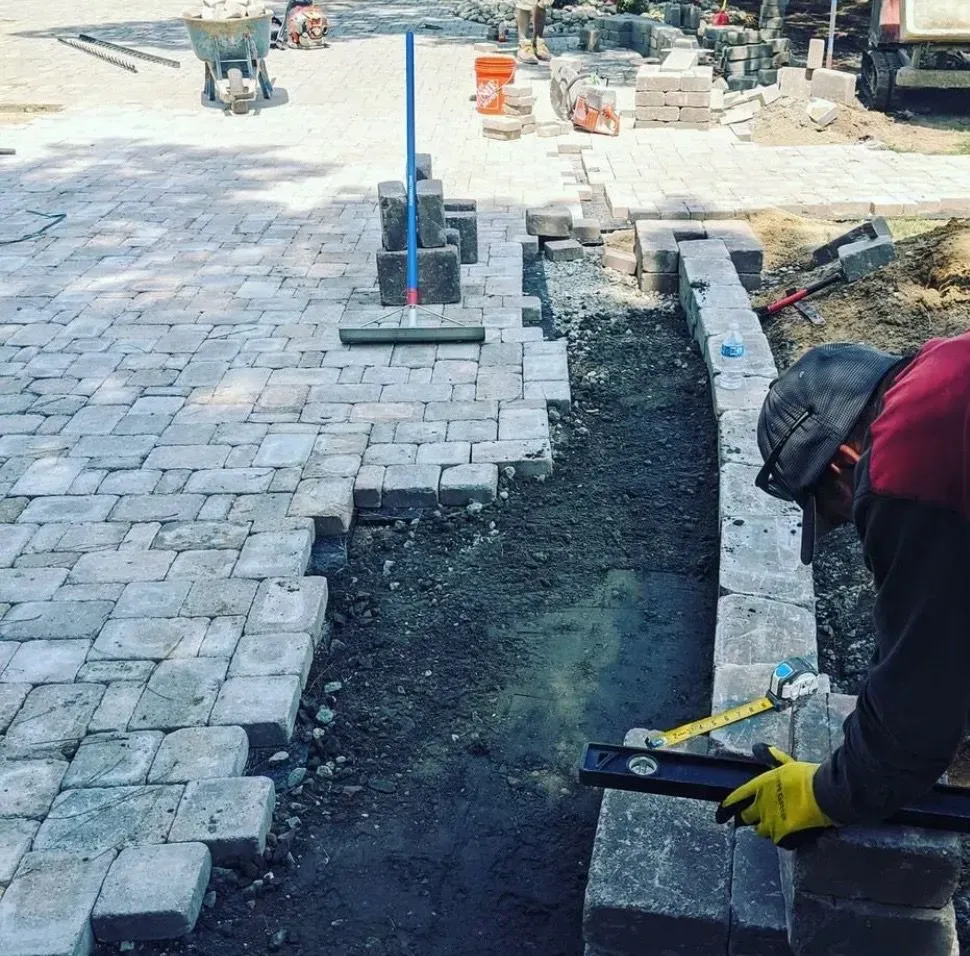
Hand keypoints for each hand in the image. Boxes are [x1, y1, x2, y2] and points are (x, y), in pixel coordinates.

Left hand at [715, 743, 834, 847]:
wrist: (824, 793)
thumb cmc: (807, 776)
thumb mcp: (786, 763)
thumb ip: (771, 757)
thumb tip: (759, 747)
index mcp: (760, 785)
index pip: (737, 797)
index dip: (728, 805)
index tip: (721, 812)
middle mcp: (761, 804)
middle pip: (745, 817)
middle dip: (750, 817)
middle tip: (759, 816)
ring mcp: (770, 821)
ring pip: (760, 830)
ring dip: (766, 828)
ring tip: (776, 824)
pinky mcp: (783, 834)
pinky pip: (777, 840)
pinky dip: (782, 838)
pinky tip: (788, 834)